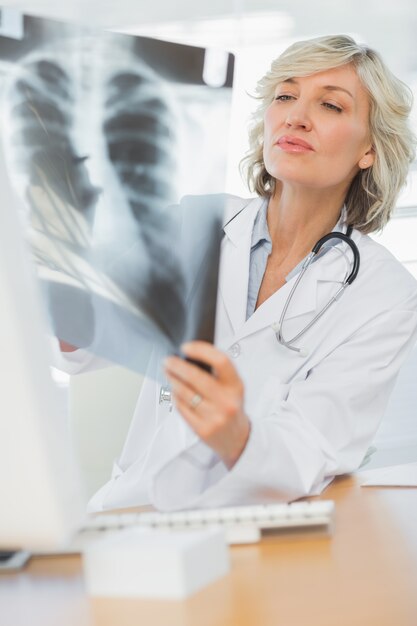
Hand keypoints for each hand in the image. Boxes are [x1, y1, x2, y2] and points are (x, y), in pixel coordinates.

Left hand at [164, 341, 250, 468]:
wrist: (237, 439)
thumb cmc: (231, 407)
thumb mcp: (232, 387)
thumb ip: (217, 373)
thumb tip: (189, 357)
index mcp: (236, 386)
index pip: (220, 361)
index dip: (201, 351)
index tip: (186, 347)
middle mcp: (227, 401)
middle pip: (196, 377)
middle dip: (177, 366)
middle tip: (168, 361)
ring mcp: (215, 417)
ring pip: (185, 393)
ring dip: (173, 380)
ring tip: (168, 374)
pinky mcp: (203, 429)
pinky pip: (182, 408)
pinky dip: (176, 397)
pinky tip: (175, 392)